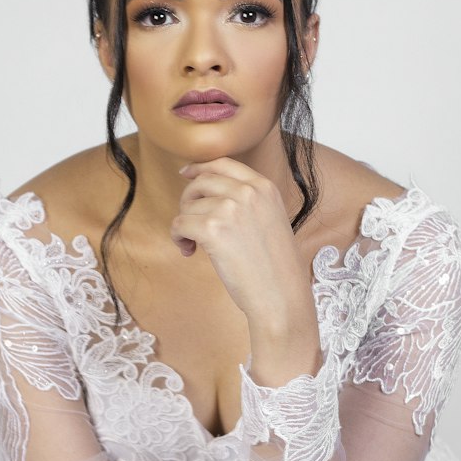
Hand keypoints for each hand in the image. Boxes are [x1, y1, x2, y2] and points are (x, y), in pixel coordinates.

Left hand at [173, 158, 314, 336]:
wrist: (282, 296)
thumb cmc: (276, 269)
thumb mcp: (272, 221)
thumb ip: (249, 203)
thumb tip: (210, 194)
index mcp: (265, 187)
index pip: (224, 164)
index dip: (200, 167)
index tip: (186, 174)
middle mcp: (248, 192)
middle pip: (201, 181)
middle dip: (188, 200)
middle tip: (190, 224)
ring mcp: (230, 208)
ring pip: (188, 206)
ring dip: (184, 225)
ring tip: (193, 245)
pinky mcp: (213, 229)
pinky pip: (179, 224)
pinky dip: (178, 238)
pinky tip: (189, 251)